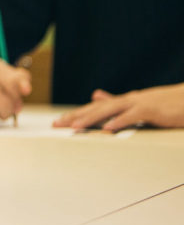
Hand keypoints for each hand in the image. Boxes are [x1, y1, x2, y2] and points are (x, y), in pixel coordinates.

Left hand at [53, 85, 183, 130]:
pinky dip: (120, 121)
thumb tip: (95, 95)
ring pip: (110, 110)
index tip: (58, 121)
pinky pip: (133, 116)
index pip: (95, 108)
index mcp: (124, 100)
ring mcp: (140, 103)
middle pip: (97, 108)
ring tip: (75, 127)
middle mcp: (128, 100)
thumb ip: (117, 102)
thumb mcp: (139, 103)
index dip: (76, 114)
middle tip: (57, 124)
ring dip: (91, 118)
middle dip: (76, 116)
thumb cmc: (168, 104)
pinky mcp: (153, 110)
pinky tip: (107, 129)